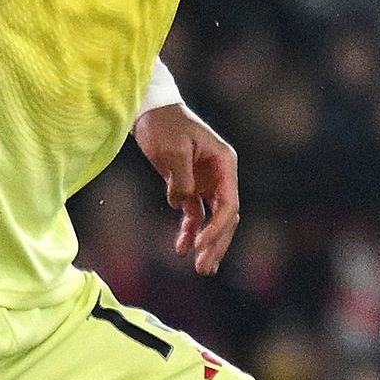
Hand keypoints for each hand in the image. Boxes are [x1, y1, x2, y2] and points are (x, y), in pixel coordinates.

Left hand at [135, 101, 243, 272]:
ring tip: (200, 268)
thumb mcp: (172, 150)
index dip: (216, 228)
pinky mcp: (190, 186)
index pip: (228, 204)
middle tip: (205, 268)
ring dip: (207, 243)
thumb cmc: (165, 125)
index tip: (199, 245)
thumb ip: (180, 179)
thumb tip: (182, 205)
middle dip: (216, 244)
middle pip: (226, 217)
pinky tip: (181, 249)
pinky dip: (189, 231)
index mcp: (225, 164)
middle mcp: (220, 176)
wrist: (150, 111)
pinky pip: (194, 215)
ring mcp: (206, 182)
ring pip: (212, 220)